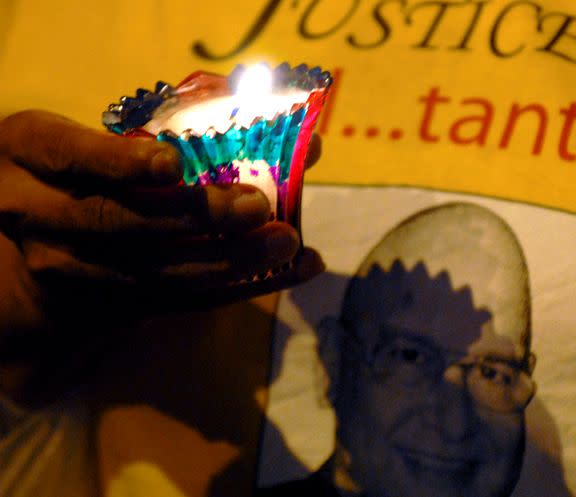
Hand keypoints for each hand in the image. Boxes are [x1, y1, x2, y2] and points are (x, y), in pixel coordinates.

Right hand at [0, 111, 323, 390]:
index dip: (121, 163)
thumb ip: (182, 127)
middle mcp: (38, 214)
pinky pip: (178, 301)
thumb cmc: (91, 168)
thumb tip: (301, 137)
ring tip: (286, 243)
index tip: (173, 163)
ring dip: (228, 260)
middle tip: (258, 206)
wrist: (45, 240)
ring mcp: (70, 267)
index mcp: (32, 152)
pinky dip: (239, 288)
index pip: (71, 155)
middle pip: (118, 221)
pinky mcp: (109, 303)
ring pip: (153, 272)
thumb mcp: (106, 134)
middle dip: (195, 216)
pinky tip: (290, 272)